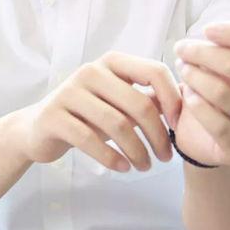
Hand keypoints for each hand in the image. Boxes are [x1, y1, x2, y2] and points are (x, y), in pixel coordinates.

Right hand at [16, 50, 181, 172]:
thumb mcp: (119, 101)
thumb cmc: (88, 113)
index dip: (173, 99)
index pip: (154, 70)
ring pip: (117, 124)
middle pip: (138, 103)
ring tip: (144, 167)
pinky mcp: (55, 116)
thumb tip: (190, 102)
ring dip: (137, 151)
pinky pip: (90, 140)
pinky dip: (112, 158)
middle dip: (158, 135)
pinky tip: (123, 168)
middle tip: (165, 158)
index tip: (179, 127)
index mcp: (112, 62)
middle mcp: (91, 71)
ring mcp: (70, 92)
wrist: (39, 127)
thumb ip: (148, 98)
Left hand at [171, 10, 229, 167]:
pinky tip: (186, 94)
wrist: (211, 137)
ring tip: (182, 69)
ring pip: (223, 94)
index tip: (206, 29)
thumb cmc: (223, 86)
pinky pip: (217, 124)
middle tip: (182, 49)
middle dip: (203, 52)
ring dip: (194, 76)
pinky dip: (196, 105)